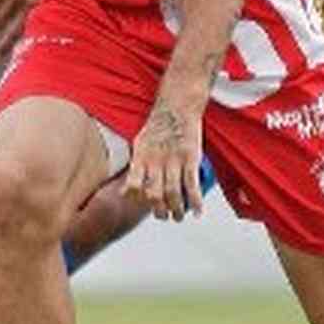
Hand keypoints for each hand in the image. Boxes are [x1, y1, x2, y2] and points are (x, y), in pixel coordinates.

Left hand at [122, 99, 203, 222]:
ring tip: (178, 217)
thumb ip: (135, 167)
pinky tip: (197, 211)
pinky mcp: (191, 158)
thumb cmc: (158, 126)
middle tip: (164, 216)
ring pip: (173, 192)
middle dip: (159, 210)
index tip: (143, 206)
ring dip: (177, 209)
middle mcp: (156, 160)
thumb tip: (126, 190)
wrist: (177, 107)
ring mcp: (174, 160)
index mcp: (141, 157)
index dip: (137, 199)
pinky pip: (192, 184)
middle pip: (155, 194)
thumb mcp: (139, 144)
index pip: (134, 185)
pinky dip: (195, 200)